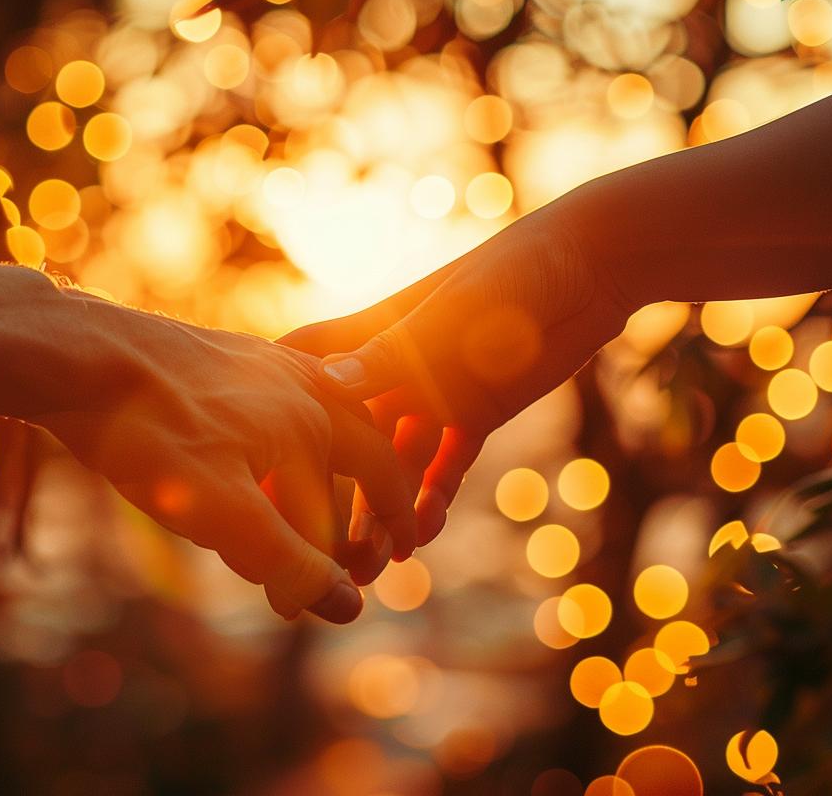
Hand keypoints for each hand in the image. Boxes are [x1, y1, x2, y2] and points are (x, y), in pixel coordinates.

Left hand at [36, 298, 415, 622]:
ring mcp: (260, 362)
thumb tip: (351, 608)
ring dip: (327, 460)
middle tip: (371, 528)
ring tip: (319, 496)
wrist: (77, 354)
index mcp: (313, 420)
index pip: (378, 478)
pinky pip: (276, 395)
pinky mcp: (222, 353)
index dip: (393, 520)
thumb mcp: (223, 514)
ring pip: (319, 414)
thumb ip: (290, 562)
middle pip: (358, 441)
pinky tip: (254, 451)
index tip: (403, 551)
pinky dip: (283, 434)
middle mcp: (299, 383)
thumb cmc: (149, 435)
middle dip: (370, 488)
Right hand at [280, 202, 634, 556]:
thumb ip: (391, 357)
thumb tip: (325, 385)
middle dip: (330, 491)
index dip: (272, 415)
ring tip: (368, 565)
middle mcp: (396, 367)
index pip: (305, 373)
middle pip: (346, 438)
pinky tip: (421, 535)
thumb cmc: (512, 274)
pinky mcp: (477, 410)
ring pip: (394, 463)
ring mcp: (436, 391)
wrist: (592, 266)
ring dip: (381, 510)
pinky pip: (445, 464)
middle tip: (315, 551)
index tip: (239, 467)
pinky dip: (433, 498)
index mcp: (373, 333)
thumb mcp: (449, 319)